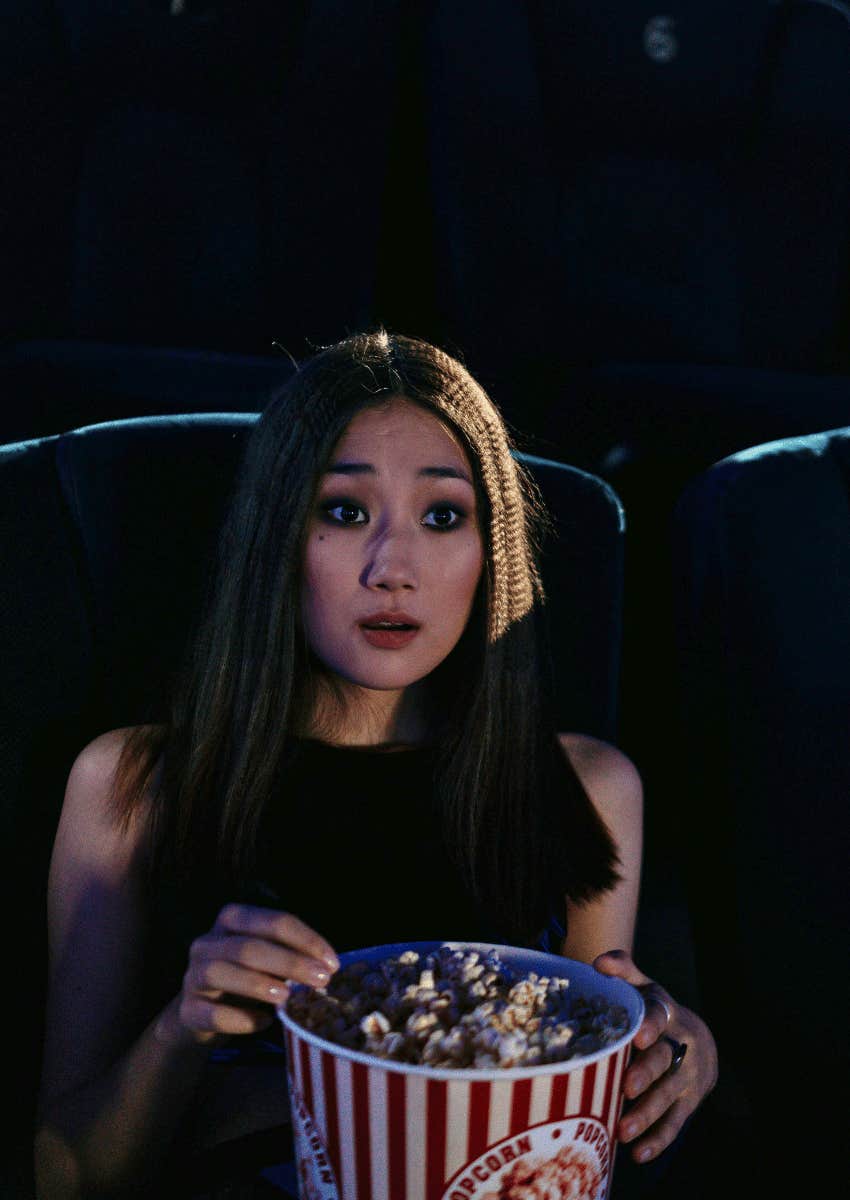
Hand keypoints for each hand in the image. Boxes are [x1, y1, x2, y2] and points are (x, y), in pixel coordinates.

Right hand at [175, 904, 339, 1045]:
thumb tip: (326, 966)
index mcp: (232, 920)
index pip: (272, 921)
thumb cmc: (244, 977)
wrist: (199, 1014)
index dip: (305, 940)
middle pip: (249, 947)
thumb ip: (289, 955)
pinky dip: (240, 1019)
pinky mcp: (187, 1010)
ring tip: (288, 997)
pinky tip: (263, 1022)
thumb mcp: (266, 959)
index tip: (332, 962)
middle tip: (321, 980)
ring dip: (258, 984)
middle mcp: (207, 943)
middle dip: (289, 962)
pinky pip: (212, 1013)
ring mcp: (193, 976)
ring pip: (222, 973)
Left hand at [593, 949, 717, 1163]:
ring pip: (669, 1096)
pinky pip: (675, 1124)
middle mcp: (680, 1044)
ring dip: (647, 1114)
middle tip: (626, 1087)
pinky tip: (638, 1153)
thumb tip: (598, 962)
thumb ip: (625, 971)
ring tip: (623, 1131)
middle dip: (647, 1074)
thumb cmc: (657, 1012)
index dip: (651, 1025)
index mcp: (665, 1012)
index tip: (639, 1037)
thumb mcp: (645, 988)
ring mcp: (687, 1076)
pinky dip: (658, 1140)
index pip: (660, 1015)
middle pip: (665, 1060)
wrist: (700, 1040)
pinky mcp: (689, 1103)